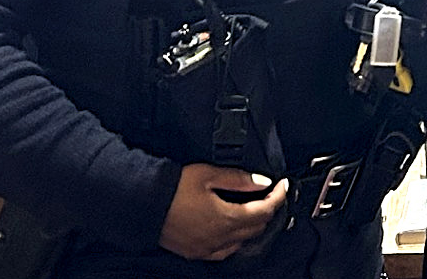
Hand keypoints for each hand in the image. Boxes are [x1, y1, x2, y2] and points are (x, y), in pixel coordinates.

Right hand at [158, 163, 288, 260]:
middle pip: (256, 227)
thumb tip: (262, 182)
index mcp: (226, 218)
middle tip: (271, 194)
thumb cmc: (173, 188)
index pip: (264, 211)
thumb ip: (239, 179)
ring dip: (253, 226)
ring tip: (255, 208)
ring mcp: (207, 248)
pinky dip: (235, 240)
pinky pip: (224, 251)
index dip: (278, 196)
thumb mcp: (208, 175)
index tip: (283, 185)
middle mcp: (219, 237)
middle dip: (268, 210)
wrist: (143, 204)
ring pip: (242, 241)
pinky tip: (233, 230)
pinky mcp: (195, 252)